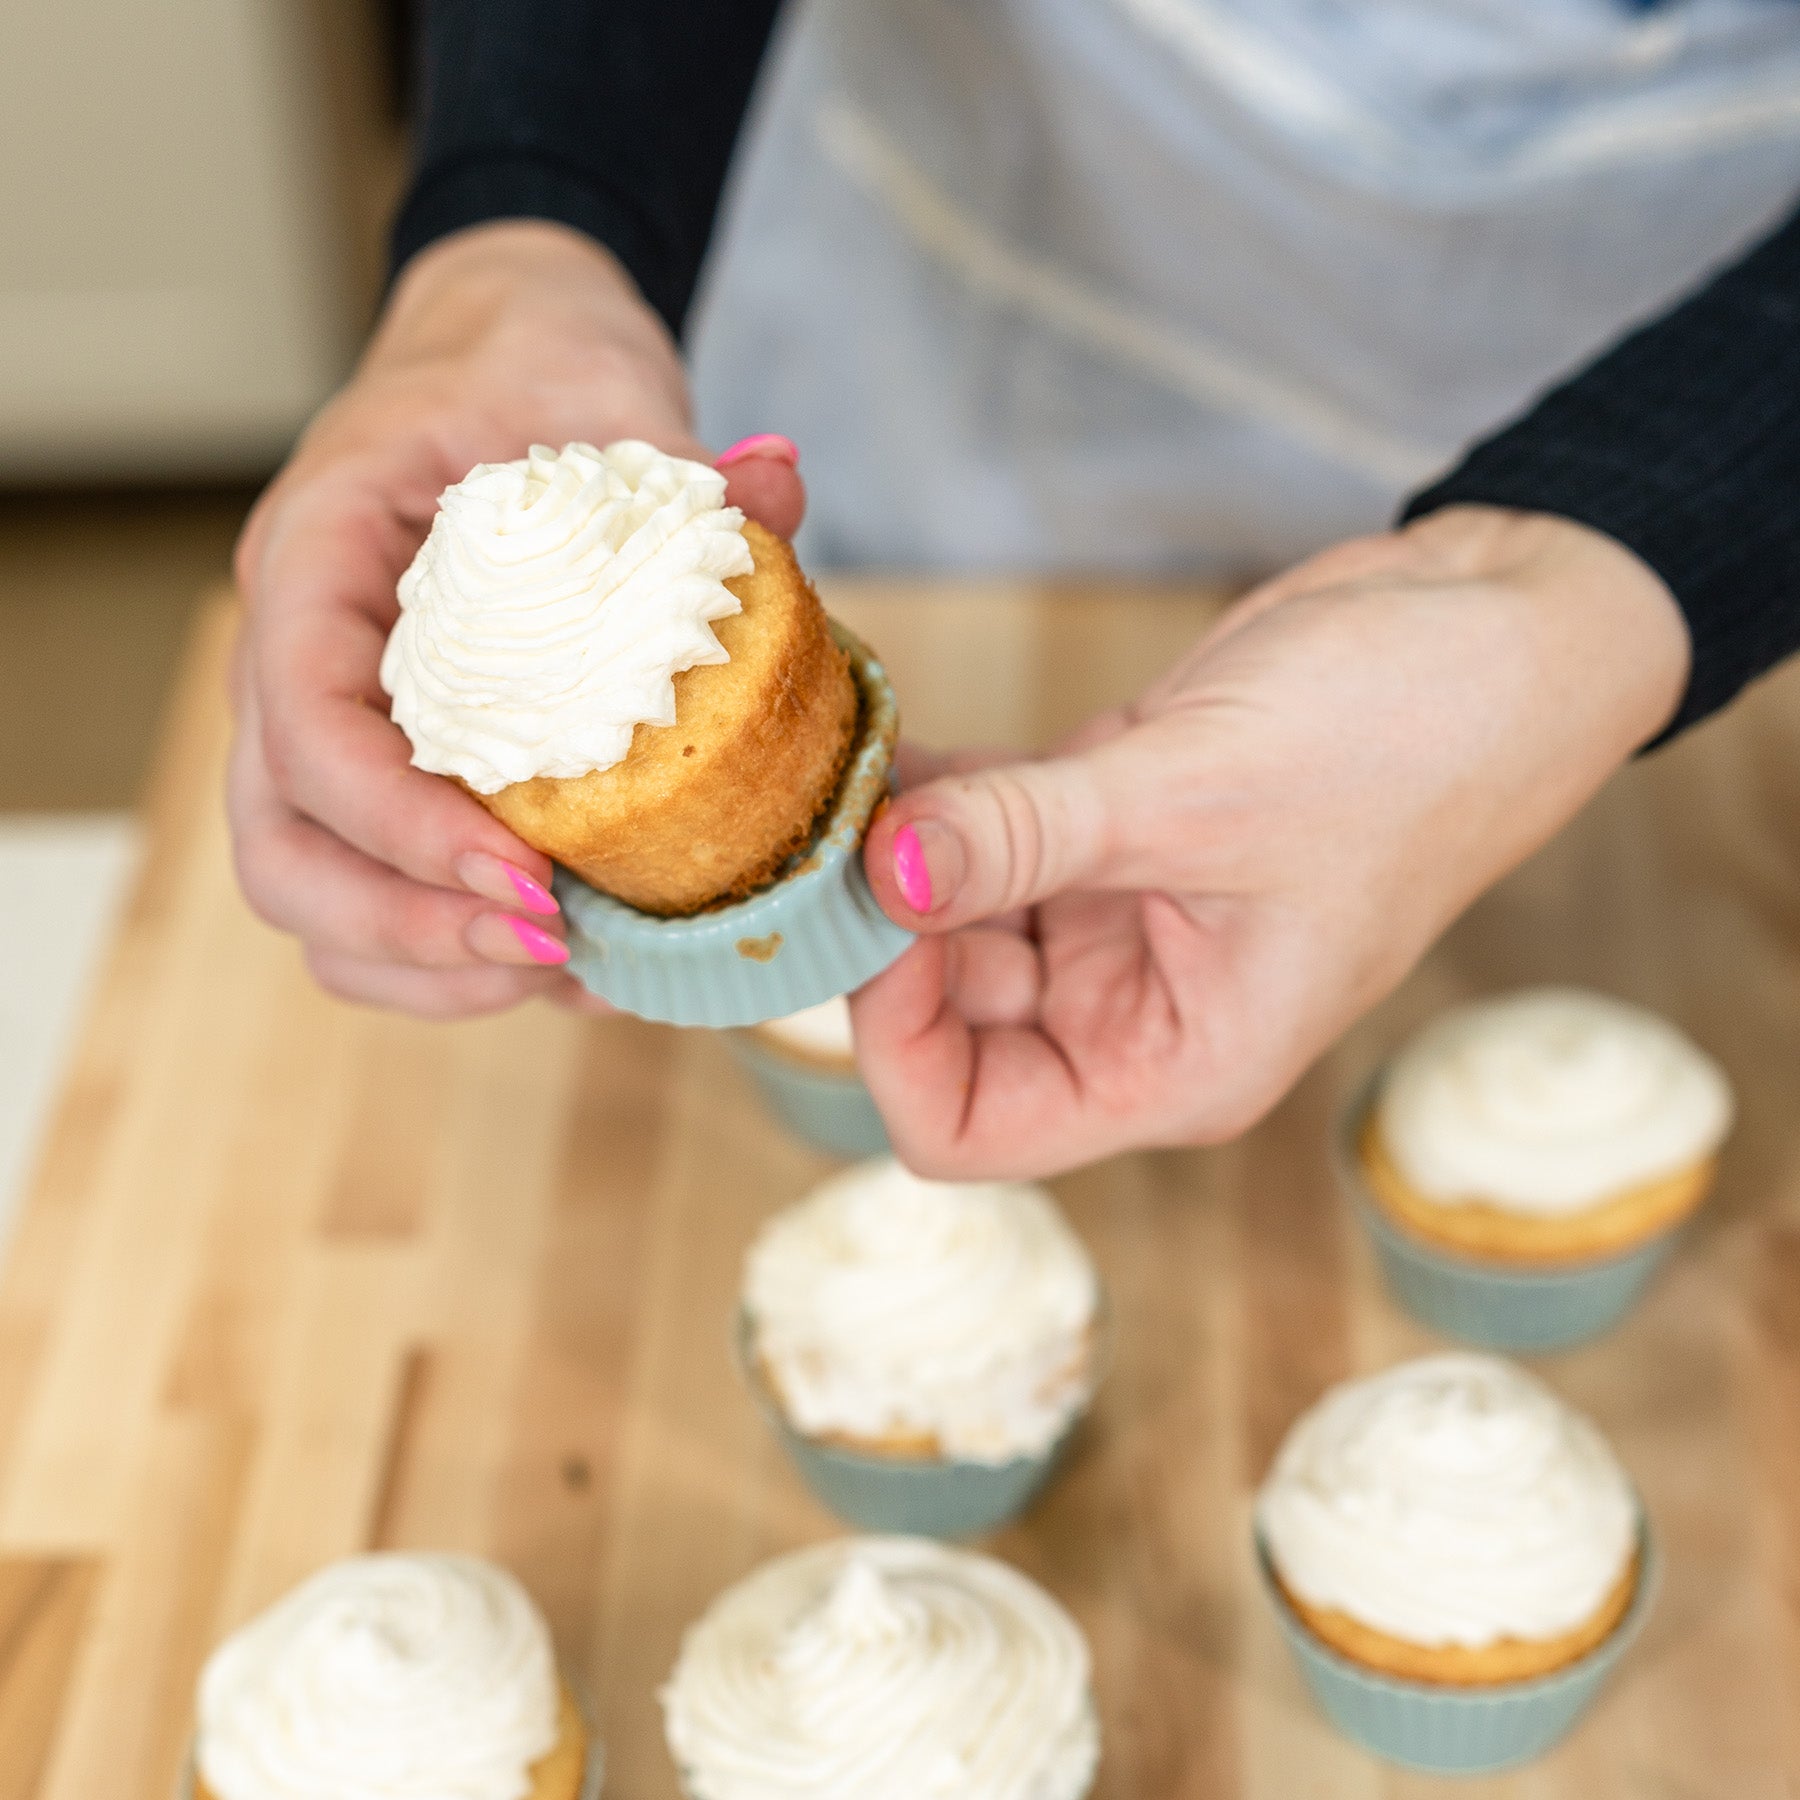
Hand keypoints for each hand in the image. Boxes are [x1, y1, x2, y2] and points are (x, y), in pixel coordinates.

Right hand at [229, 220, 803, 1014]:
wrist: (504, 373)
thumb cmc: (537, 379)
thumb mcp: (606, 396)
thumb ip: (684, 460)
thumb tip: (777, 482)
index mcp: (320, 557)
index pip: (307, 721)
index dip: (402, 825)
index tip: (532, 880)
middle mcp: (297, 657)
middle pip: (279, 844)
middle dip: (407, 925)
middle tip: (552, 947)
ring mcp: (325, 726)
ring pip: (307, 892)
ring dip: (423, 963)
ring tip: (565, 975)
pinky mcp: (381, 772)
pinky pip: (369, 893)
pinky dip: (447, 954)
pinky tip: (566, 962)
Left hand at [853, 507, 1690, 1176]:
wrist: (1497, 628)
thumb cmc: (1414, 743)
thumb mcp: (1204, 798)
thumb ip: (1028, 839)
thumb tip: (879, 867)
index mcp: (1174, 1064)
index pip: (968, 1128)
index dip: (893, 1043)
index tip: (867, 914)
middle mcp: (1131, 1009)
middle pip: (940, 1022)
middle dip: (874, 930)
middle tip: (817, 822)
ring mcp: (1110, 916)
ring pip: (946, 914)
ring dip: (889, 847)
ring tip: (840, 760)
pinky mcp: (1102, 827)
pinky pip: (978, 828)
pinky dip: (928, 789)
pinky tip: (883, 731)